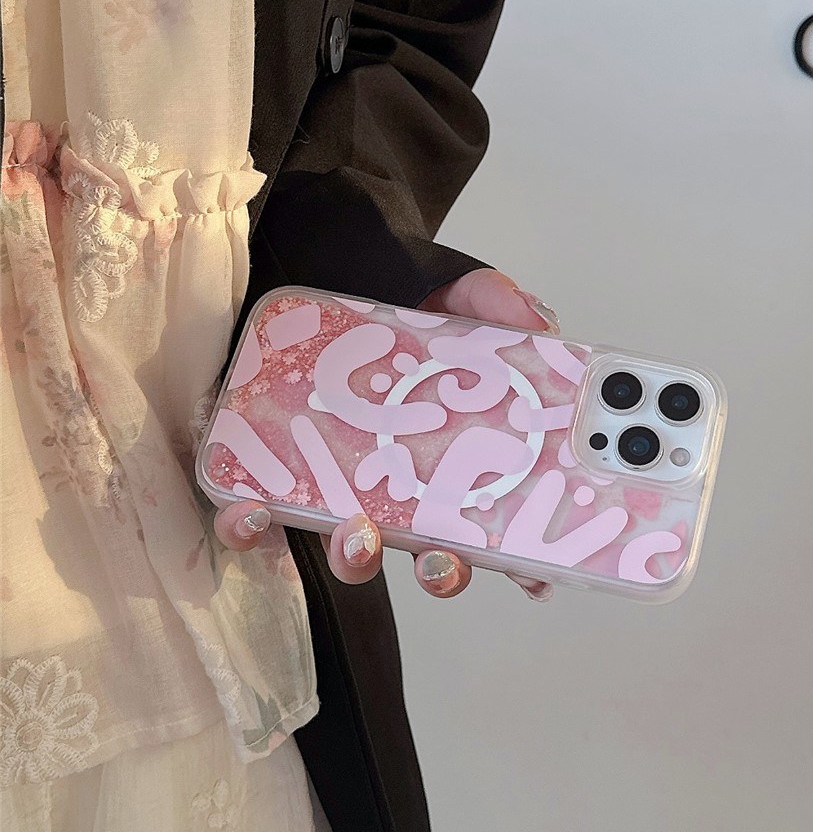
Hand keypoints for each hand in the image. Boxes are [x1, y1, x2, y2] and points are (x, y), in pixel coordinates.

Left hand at [215, 269, 556, 601]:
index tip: (541, 580)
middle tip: (443, 559)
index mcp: (447, 449)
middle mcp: (396, 478)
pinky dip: (253, 525)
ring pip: (350, 548)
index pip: (491, 512)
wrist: (310, 251)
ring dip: (357, 556)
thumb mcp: (447, 284)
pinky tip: (255, 508)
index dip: (518, 557)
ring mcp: (336, 480)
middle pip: (428, 548)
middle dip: (441, 569)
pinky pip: (260, 517)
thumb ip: (490, 299)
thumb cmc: (385, 279)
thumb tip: (540, 325)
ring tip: (360, 534)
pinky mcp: (271, 469)